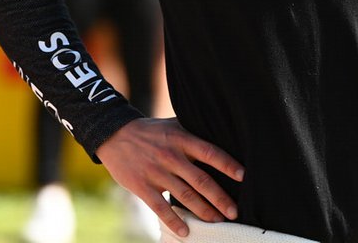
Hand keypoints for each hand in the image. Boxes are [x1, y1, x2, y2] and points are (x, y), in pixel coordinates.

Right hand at [97, 118, 244, 236]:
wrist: (114, 135)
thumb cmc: (151, 131)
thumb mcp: (173, 125)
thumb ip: (194, 132)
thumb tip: (222, 135)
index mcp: (181, 139)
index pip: (209, 152)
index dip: (227, 164)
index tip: (243, 176)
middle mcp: (170, 156)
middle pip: (200, 180)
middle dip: (220, 198)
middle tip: (234, 212)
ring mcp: (156, 172)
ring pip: (184, 196)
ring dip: (203, 211)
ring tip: (218, 222)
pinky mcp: (142, 186)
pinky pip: (160, 207)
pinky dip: (174, 221)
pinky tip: (186, 231)